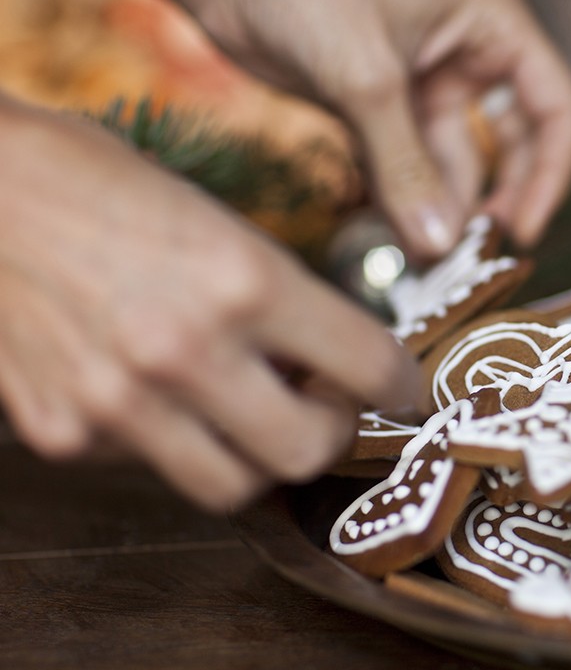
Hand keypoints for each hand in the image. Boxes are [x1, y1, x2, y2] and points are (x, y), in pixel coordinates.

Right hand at [0, 97, 419, 509]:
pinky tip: (161, 395)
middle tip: (326, 405)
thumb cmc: (97, 184)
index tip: (406, 393)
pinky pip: (150, 467)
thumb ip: (281, 298)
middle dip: (333, 433)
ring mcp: (120, 402)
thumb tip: (333, 360)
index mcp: (244, 279)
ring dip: (259, 457)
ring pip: (234, 485)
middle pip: (309, 452)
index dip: (404, 387)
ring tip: (252, 412)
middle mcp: (188, 350)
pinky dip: (173, 442)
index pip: (369, 366)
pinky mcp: (63, 433)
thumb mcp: (218, 221)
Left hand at [128, 0, 570, 257]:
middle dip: (492, 197)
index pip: (553, 106)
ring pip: (449, 160)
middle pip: (509, 141)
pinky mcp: (374, 101)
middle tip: (473, 254)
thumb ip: (406, 167)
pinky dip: (401, 198)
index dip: (550, 172)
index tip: (522, 230)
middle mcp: (463, 50)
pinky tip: (393, 233)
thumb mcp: (364, 79)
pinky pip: (404, 163)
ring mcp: (419, 79)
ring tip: (423, 255)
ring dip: (439, 207)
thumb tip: (439, 243)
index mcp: (489, 22)